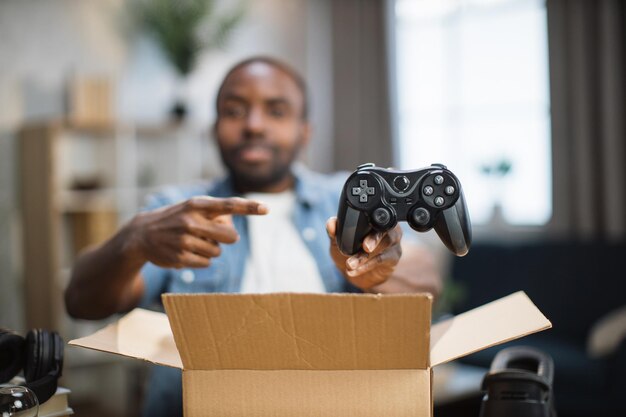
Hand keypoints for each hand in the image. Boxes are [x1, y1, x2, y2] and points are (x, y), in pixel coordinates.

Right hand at [128, 196, 267, 268]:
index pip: (228, 205)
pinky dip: (201, 260)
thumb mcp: (193, 209)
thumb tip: (233, 233)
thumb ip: (216, 216)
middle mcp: (190, 220)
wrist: (142, 234)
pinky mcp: (180, 257)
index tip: (267, 209)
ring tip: (192, 242)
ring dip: (210, 249)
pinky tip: (186, 252)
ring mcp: (184, 240)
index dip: (249, 208)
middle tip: (214, 235)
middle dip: (227, 238)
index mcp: (197, 204)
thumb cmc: (177, 218)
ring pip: (217, 251)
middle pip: (230, 236)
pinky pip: (206, 263)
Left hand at [326, 217, 402, 290]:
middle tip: (364, 247)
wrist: (356, 272)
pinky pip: (381, 260)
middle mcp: (388, 227)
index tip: (358, 228)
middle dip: (374, 238)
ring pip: (384, 246)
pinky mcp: (393, 257)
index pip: (376, 214)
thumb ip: (335, 230)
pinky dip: (366, 266)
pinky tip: (353, 271)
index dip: (370, 219)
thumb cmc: (350, 249)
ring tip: (350, 264)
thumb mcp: (339, 239)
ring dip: (366, 256)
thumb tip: (331, 224)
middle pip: (386, 229)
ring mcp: (393, 243)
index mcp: (375, 217)